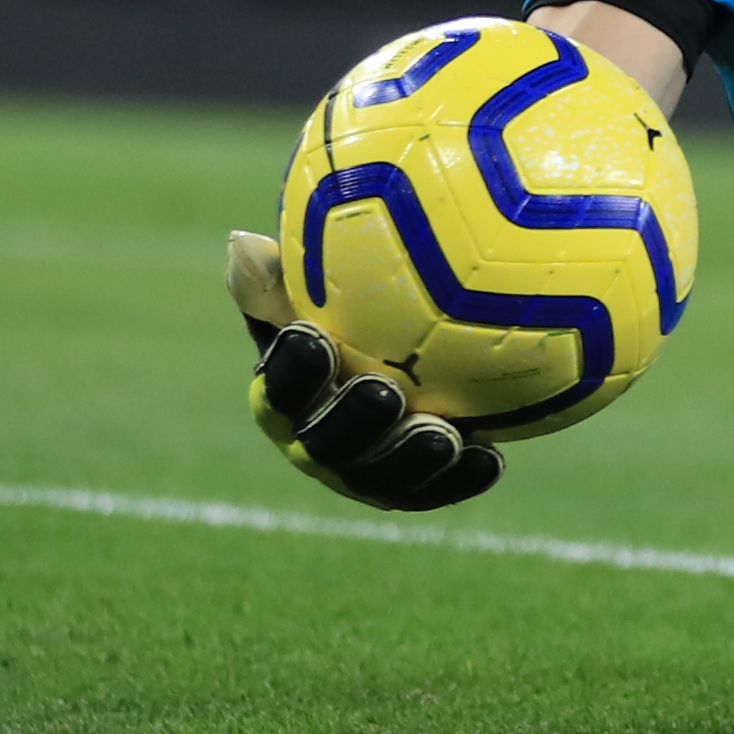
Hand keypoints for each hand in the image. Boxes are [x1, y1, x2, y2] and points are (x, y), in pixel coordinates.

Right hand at [225, 230, 502, 512]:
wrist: (401, 359)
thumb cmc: (344, 314)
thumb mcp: (311, 294)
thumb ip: (280, 275)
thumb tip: (242, 241)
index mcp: (282, 398)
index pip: (276, 387)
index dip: (292, 368)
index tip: (315, 335)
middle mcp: (313, 444)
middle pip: (323, 445)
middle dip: (351, 421)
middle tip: (384, 391)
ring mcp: (362, 473)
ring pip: (379, 479)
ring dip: (408, 460)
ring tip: (442, 434)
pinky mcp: (411, 488)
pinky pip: (434, 491)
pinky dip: (460, 479)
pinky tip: (491, 459)